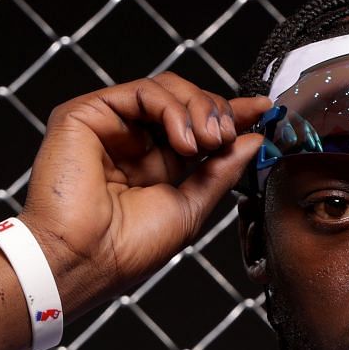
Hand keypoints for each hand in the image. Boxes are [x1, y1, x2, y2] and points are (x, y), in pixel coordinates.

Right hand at [20, 75, 269, 312]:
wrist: (84, 260)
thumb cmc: (126, 249)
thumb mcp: (191, 207)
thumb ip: (220, 170)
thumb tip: (252, 140)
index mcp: (153, 166)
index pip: (195, 126)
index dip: (230, 114)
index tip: (263, 109)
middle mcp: (131, 142)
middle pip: (184, 100)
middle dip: (218, 112)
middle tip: (228, 137)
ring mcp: (108, 126)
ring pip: (166, 89)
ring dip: (200, 110)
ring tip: (208, 142)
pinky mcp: (85, 114)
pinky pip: (141, 91)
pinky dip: (173, 109)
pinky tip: (185, 141)